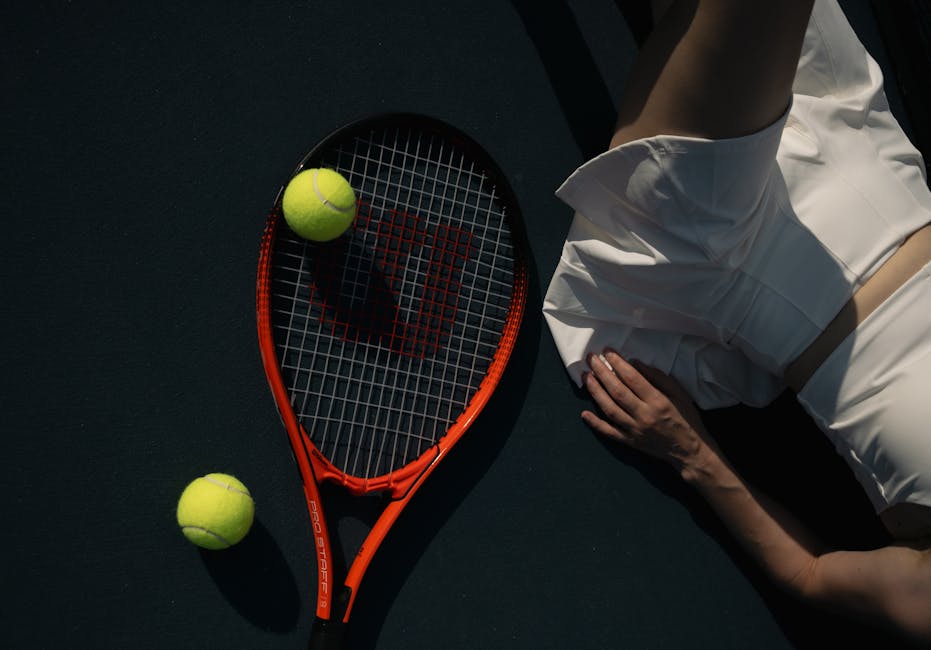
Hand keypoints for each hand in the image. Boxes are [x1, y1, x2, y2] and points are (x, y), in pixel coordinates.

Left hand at [581, 350, 716, 475]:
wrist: (690, 451)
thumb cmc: (686, 418)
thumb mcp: (679, 394)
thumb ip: (658, 377)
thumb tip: (635, 363)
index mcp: (658, 401)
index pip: (632, 378)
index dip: (618, 363)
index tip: (607, 351)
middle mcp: (644, 415)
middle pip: (617, 391)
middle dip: (602, 373)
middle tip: (591, 359)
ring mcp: (634, 430)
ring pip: (609, 409)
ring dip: (595, 392)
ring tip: (586, 377)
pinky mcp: (629, 441)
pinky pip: (609, 432)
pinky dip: (595, 423)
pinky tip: (584, 413)